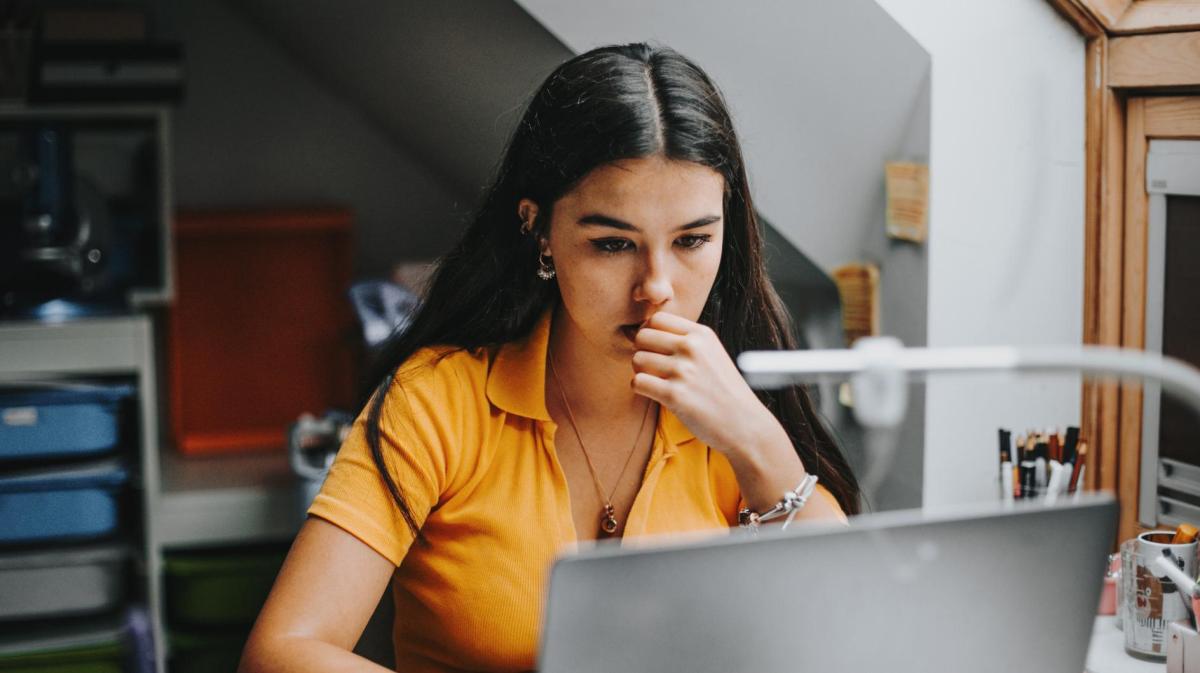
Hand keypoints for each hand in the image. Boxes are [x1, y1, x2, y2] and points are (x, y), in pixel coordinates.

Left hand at [630, 311, 781, 457]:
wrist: (744, 423)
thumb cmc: (724, 390)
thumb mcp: (712, 353)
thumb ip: (684, 340)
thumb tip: (637, 332)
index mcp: (702, 334)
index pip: (657, 318)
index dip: (648, 332)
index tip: (653, 348)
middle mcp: (692, 348)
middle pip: (642, 336)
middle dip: (641, 351)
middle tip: (651, 366)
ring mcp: (683, 371)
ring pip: (637, 359)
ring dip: (640, 371)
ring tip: (655, 381)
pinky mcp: (674, 395)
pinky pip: (638, 382)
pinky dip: (640, 388)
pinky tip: (655, 393)